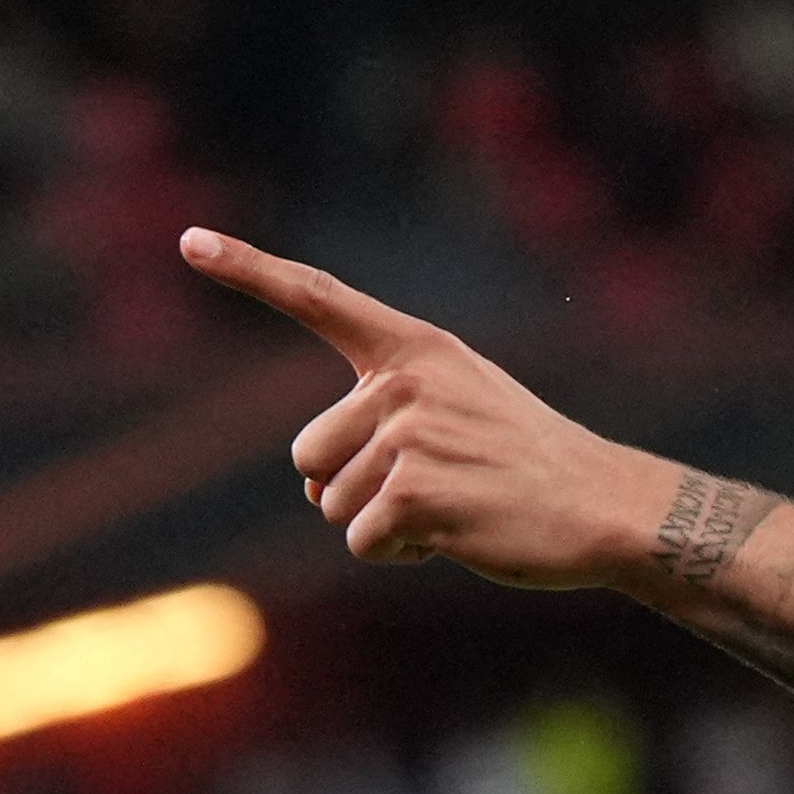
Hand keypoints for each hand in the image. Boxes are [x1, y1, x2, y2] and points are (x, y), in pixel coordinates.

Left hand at [178, 227, 676, 586]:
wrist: (604, 506)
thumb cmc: (525, 465)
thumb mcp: (460, 410)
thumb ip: (381, 424)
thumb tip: (312, 493)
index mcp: (416, 347)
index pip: (318, 298)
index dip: (248, 269)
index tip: (190, 240)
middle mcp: (406, 381)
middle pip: (309, 454)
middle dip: (352, 488)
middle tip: (436, 487)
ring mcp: (411, 436)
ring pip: (331, 505)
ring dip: (382, 524)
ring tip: (455, 508)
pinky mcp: (417, 494)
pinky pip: (362, 542)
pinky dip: (400, 554)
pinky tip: (455, 536)